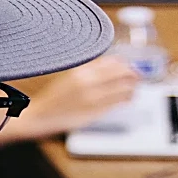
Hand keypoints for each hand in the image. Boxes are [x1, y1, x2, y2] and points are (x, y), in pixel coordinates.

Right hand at [0, 56, 140, 148]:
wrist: (39, 116)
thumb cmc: (54, 97)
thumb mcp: (70, 76)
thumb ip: (90, 70)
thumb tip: (111, 64)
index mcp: (80, 71)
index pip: (111, 62)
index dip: (124, 64)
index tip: (129, 65)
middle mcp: (88, 82)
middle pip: (121, 74)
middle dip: (133, 74)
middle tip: (138, 76)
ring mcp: (92, 98)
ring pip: (123, 88)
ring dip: (132, 87)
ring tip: (135, 87)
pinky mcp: (95, 111)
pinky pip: (118, 103)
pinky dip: (127, 98)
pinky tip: (129, 98)